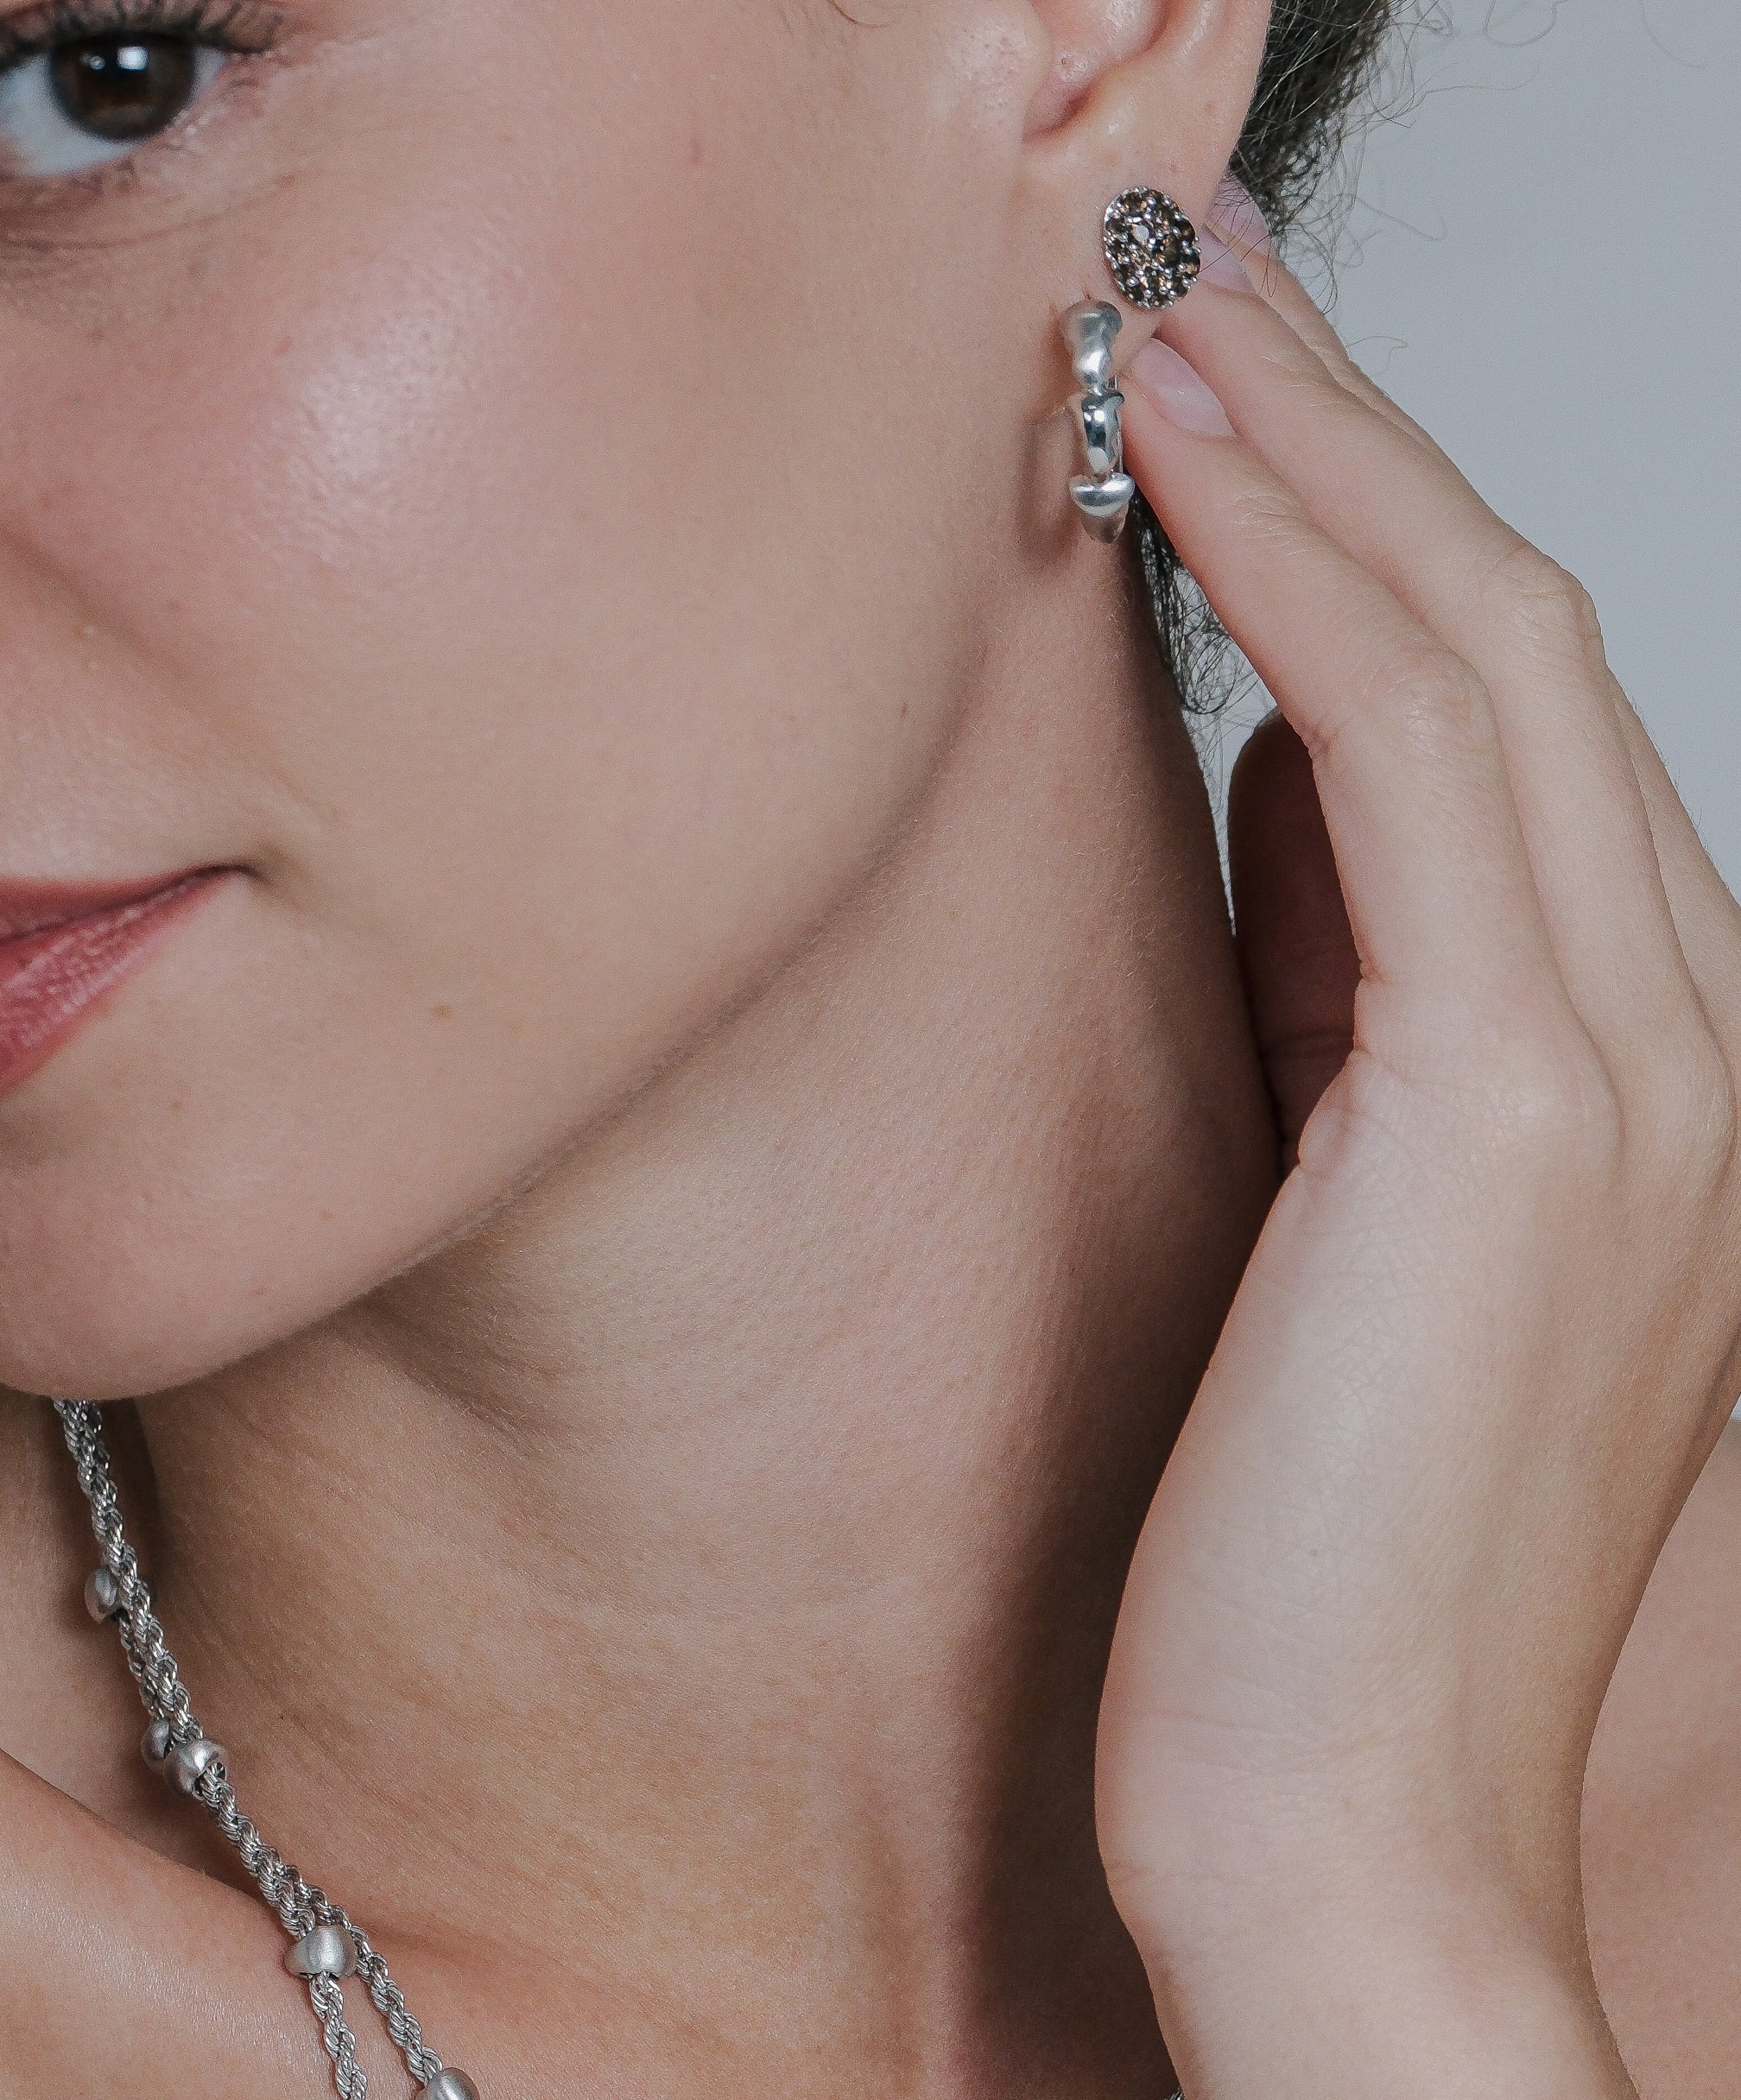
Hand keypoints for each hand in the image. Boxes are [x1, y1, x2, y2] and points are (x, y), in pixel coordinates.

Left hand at [1093, 226, 1740, 2098]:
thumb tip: (1285, 802)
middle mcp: (1681, 1036)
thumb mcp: (1337, 1214)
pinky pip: (1403, 746)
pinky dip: (1292, 565)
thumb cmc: (1296, 1551)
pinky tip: (1171, 438)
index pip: (1504, 724)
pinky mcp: (1513, 1111)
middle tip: (1196, 264)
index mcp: (1630, 1072)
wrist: (1338, 1825)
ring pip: (1483, 648)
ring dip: (1322, 444)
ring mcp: (1630, 1066)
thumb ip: (1352, 1001)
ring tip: (1163, 292)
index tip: (1228, 400)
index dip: (1367, 531)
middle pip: (1514, 634)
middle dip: (1355, 428)